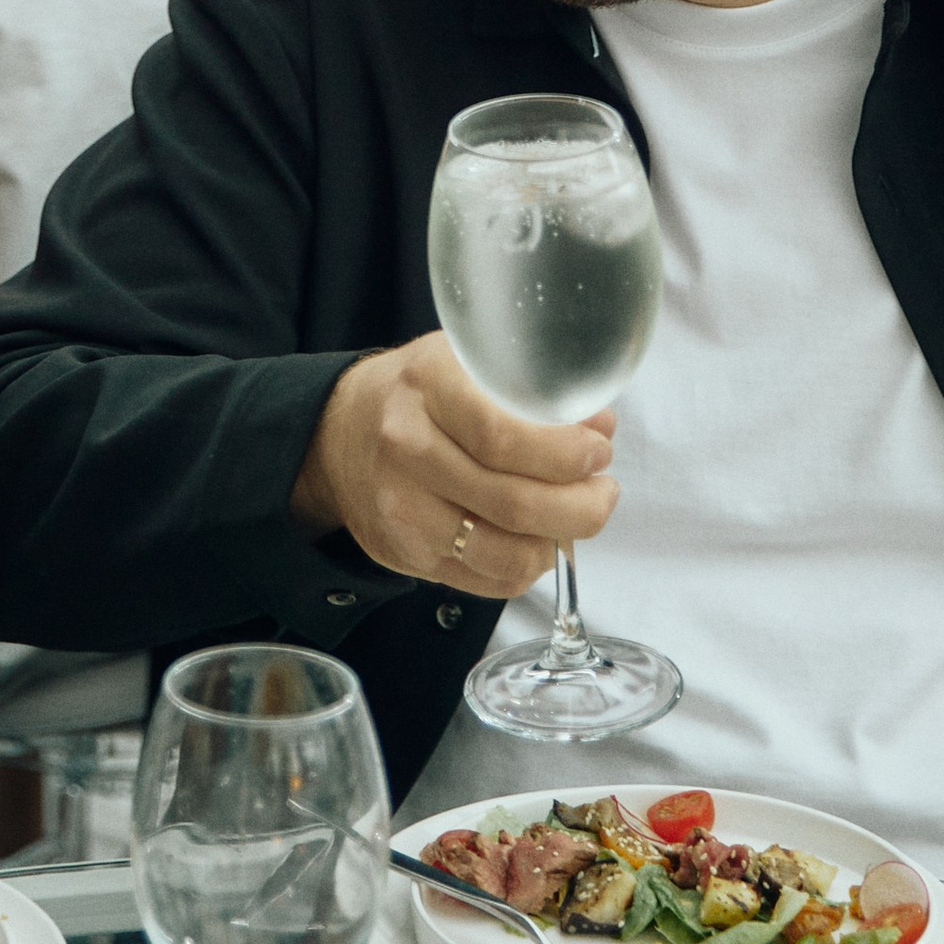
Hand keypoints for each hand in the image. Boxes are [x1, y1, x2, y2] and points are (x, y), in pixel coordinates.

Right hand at [289, 332, 618, 596]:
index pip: (503, 435)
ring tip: (579, 517)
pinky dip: (528, 566)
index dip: (564, 453)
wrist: (339, 435)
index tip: (598, 451)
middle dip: (580, 507)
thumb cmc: (419, 393)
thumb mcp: (465, 362)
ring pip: (506, 552)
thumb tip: (599, 424)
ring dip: (561, 542)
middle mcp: (408, 449)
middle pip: (513, 502)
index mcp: (428, 386)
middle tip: (604, 492)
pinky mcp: (407, 556)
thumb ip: (530, 389)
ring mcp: (404, 510)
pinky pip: (489, 581)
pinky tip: (539, 540)